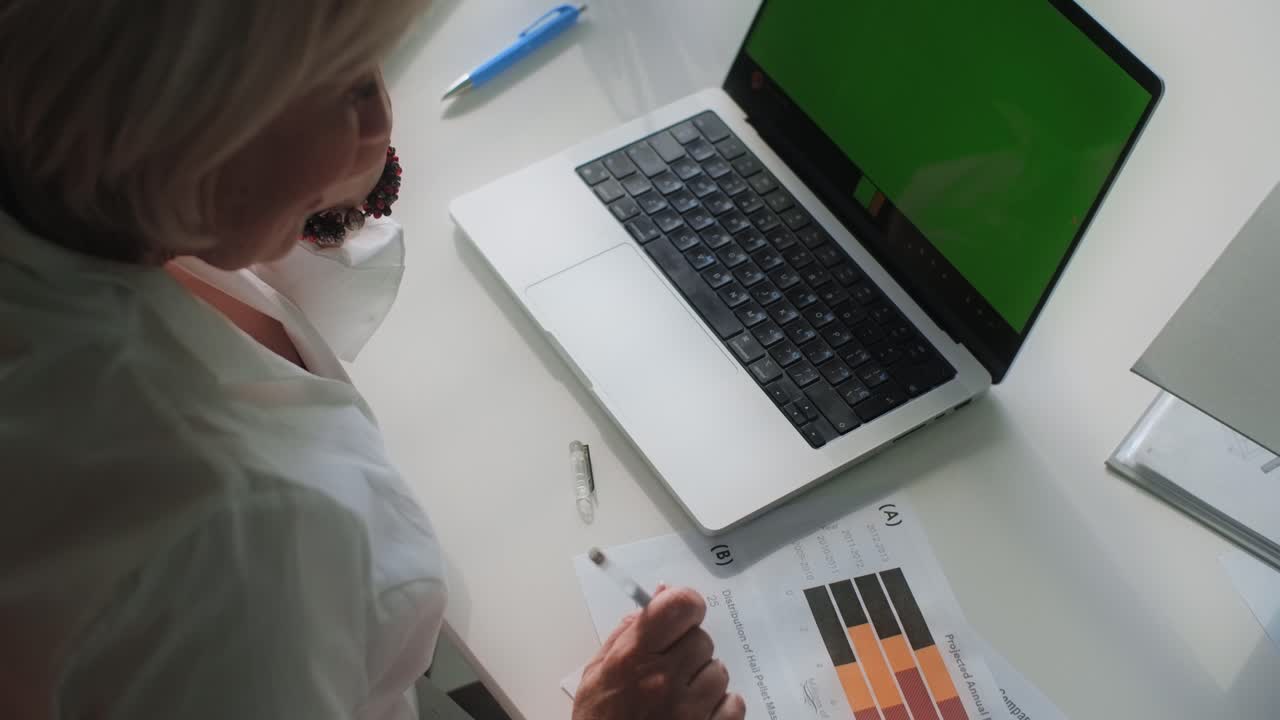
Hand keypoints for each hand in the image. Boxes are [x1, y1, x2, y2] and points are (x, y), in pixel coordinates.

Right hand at [572, 586, 746, 719]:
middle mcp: (662, 680)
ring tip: (679, 698)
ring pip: (719, 672)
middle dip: (689, 650)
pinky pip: (734, 704)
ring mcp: (688, 711)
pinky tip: (697, 715)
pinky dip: (720, 708)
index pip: (680, 606)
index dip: (685, 605)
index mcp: (632, 658)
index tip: (683, 615)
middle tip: (670, 669)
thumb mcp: (598, 673)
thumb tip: (661, 594)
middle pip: (702, 639)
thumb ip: (629, 632)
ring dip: (704, 681)